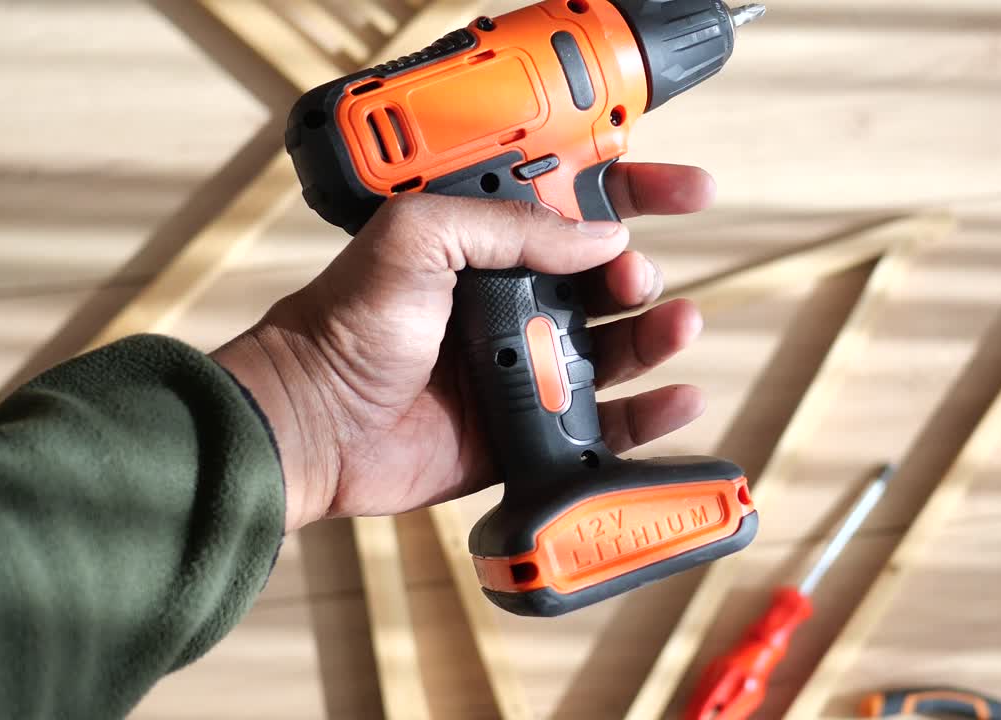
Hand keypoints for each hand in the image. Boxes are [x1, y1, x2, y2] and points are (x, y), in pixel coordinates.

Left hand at [213, 164, 715, 531]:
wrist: (312, 424)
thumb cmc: (344, 325)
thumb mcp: (417, 238)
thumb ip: (509, 227)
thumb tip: (601, 237)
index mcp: (485, 246)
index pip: (575, 209)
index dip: (635, 195)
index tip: (688, 191)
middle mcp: (510, 303)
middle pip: (604, 281)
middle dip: (637, 273)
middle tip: (633, 279)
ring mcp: (522, 368)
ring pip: (614, 349)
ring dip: (655, 334)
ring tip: (676, 325)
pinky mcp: (529, 432)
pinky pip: (603, 422)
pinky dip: (648, 413)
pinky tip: (679, 396)